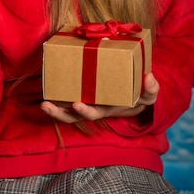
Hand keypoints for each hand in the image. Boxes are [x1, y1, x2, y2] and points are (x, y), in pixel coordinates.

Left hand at [40, 72, 158, 122]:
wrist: (135, 95)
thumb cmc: (140, 94)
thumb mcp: (149, 93)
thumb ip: (151, 89)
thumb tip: (149, 78)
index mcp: (108, 108)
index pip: (94, 112)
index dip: (84, 110)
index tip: (76, 104)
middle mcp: (94, 107)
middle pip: (74, 115)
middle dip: (60, 111)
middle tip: (47, 104)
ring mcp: (87, 102)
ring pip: (67, 111)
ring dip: (54, 109)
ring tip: (42, 103)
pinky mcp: (81, 94)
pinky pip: (66, 99)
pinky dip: (57, 96)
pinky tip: (46, 88)